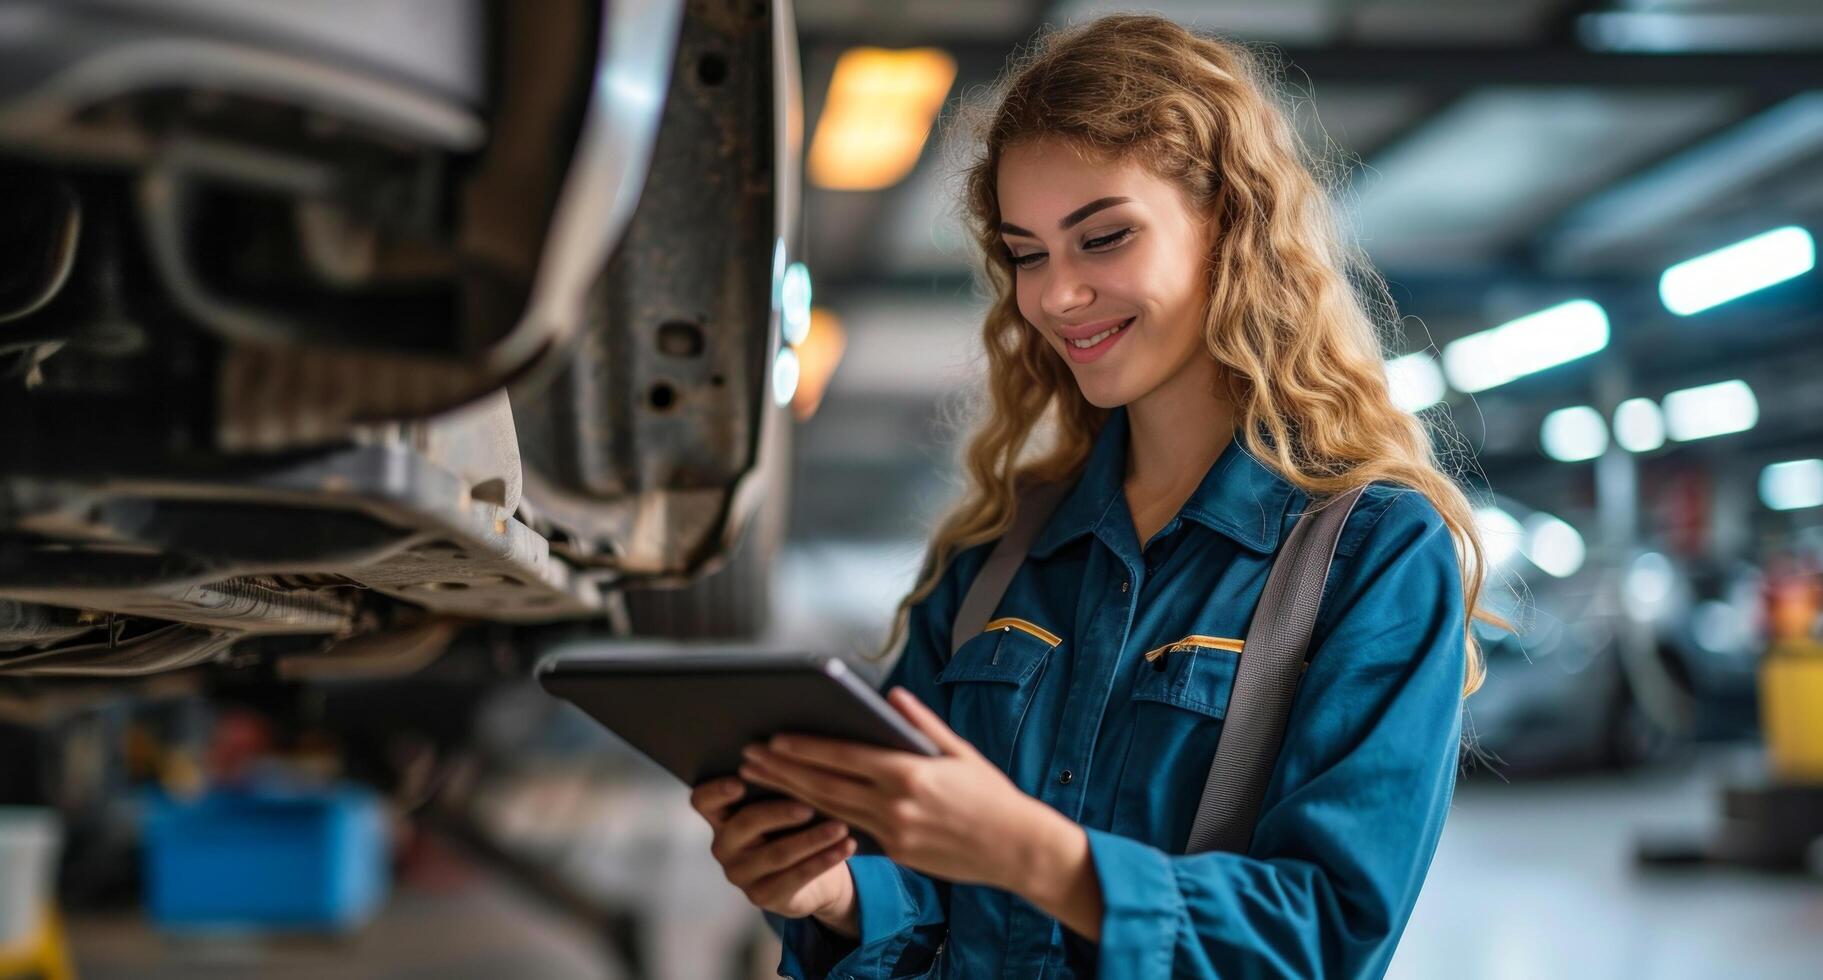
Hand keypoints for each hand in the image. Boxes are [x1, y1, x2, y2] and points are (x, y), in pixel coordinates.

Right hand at [689, 777, 858, 925]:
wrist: (812, 874)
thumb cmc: (794, 825)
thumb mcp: (782, 804)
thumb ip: (779, 784)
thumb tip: (800, 752)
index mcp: (720, 816)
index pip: (703, 800)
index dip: (717, 791)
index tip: (740, 782)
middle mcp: (723, 845)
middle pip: (745, 823)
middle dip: (780, 813)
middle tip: (810, 807)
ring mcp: (740, 874)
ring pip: (777, 853)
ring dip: (813, 839)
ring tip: (841, 827)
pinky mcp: (762, 896)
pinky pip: (796, 877)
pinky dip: (825, 860)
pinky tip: (846, 847)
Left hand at [739, 687, 1065, 891]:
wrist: (1016, 849)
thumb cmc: (992, 794)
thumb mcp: (960, 751)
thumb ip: (921, 724)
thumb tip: (891, 696)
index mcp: (909, 773)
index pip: (844, 756)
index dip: (804, 747)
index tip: (773, 736)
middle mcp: (895, 805)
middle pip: (825, 785)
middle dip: (782, 769)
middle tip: (748, 755)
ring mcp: (893, 833)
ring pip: (829, 809)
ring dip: (790, 793)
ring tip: (759, 777)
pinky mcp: (896, 853)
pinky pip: (850, 830)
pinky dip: (820, 815)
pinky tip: (796, 804)